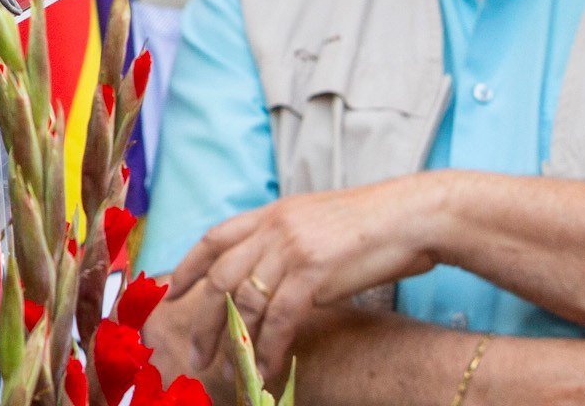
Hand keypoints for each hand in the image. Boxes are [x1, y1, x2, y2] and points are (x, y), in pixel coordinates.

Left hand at [166, 172, 452, 380]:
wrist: (412, 216)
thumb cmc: (371, 227)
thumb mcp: (315, 225)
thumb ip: (284, 245)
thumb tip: (267, 280)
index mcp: (271, 213)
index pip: (214, 237)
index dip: (189, 267)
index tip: (172, 295)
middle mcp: (273, 227)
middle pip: (220, 276)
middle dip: (203, 319)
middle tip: (196, 353)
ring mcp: (291, 247)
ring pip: (246, 300)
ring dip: (236, 341)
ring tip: (232, 370)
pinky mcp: (313, 270)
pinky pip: (280, 316)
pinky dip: (271, 346)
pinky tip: (268, 368)